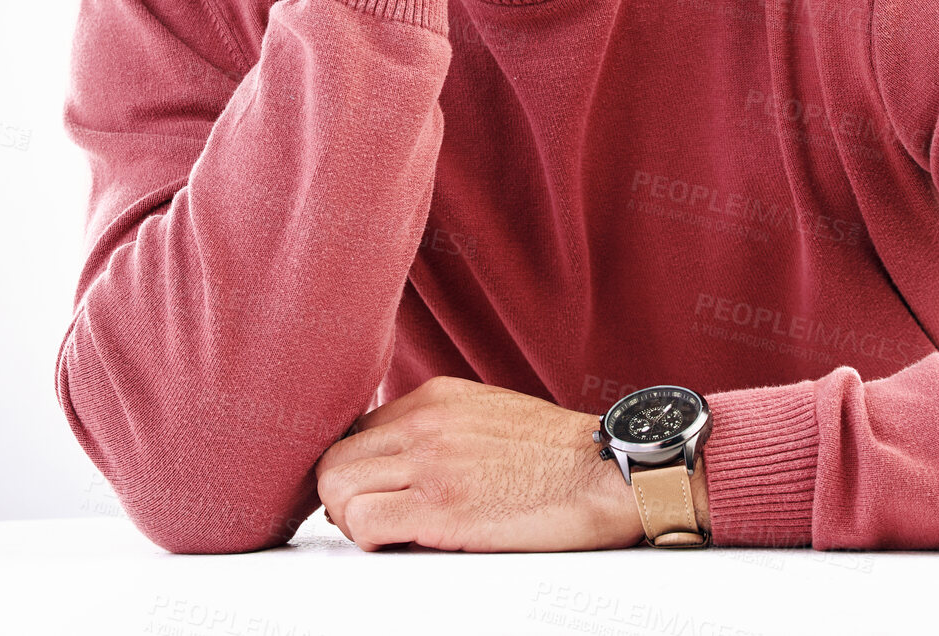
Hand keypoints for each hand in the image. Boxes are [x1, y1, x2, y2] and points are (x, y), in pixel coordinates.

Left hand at [315, 376, 645, 551]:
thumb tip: (404, 456)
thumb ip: (442, 424)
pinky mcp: (441, 507)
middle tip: (371, 519)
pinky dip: (370, 540)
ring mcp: (432, 463)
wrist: (604, 470)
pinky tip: (400, 543)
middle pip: (333, 459)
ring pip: (337, 489)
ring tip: (386, 533)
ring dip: (351, 520)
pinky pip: (365, 523)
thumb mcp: (490, 412)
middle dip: (341, 496)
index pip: (356, 431)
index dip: (356, 470)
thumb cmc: (558, 452)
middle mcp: (426, 422)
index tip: (371, 492)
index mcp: (437, 396)